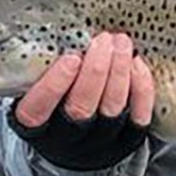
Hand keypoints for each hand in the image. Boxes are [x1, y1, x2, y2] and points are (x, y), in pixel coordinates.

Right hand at [7, 32, 155, 170]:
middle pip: (81, 108)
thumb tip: (61, 34)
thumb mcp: (38, 84)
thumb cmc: (57, 96)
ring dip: (119, 70)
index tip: (70, 58)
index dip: (54, 84)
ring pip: (111, 107)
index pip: (38, 110)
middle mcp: (66, 139)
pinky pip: (139, 115)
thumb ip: (43, 67)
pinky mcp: (128, 140)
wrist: (79, 135)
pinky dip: (141, 87)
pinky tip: (136, 63)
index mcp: (35, 125)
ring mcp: (99, 141)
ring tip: (121, 43)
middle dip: (95, 70)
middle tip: (103, 40)